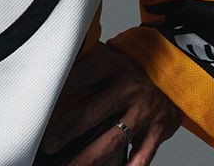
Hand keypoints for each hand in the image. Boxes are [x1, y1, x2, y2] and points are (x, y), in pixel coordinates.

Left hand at [40, 41, 181, 165]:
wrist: (171, 75)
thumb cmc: (128, 69)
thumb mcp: (108, 58)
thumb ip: (85, 64)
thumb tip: (52, 71)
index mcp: (111, 66)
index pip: (82, 75)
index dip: (61, 90)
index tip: (42, 106)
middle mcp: (127, 88)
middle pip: (94, 110)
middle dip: (69, 130)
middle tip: (48, 144)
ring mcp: (143, 111)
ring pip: (114, 138)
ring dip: (90, 156)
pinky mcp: (157, 131)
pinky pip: (143, 154)